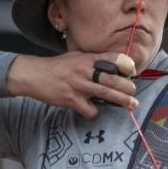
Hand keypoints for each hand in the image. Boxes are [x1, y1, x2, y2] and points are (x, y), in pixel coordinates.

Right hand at [6, 52, 137, 118]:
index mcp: (88, 58)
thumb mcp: (77, 56)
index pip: (112, 58)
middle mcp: (84, 70)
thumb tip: (116, 67)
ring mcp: (78, 85)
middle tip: (134, 91)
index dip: (125, 64)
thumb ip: (94, 60)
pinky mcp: (71, 99)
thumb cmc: (58, 66)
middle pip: (112, 78)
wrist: (33, 74)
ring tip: (132, 104)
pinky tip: (93, 110)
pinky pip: (89, 109)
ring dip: (121, 100)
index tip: (133, 71)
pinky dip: (94, 112)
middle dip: (127, 86)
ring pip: (105, 93)